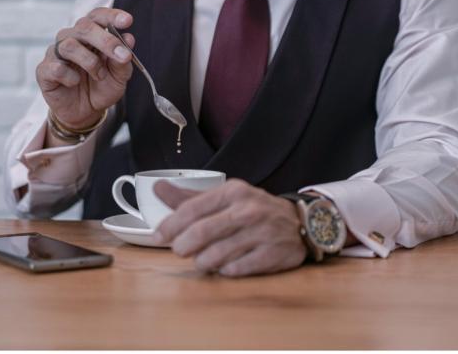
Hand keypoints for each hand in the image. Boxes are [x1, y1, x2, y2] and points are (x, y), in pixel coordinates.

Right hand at [36, 7, 134, 131]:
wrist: (86, 112)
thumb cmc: (101, 87)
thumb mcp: (119, 77)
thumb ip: (123, 60)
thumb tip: (129, 39)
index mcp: (92, 34)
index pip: (98, 16)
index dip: (112, 15)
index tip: (127, 21)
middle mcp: (72, 38)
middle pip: (84, 27)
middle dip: (106, 41)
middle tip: (123, 56)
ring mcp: (56, 53)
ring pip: (69, 45)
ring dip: (90, 62)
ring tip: (99, 75)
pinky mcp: (45, 70)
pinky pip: (56, 67)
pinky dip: (70, 77)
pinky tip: (75, 82)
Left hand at [153, 179, 307, 276]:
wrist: (301, 223)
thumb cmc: (254, 211)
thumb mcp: (226, 197)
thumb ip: (191, 197)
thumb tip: (157, 186)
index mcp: (233, 191)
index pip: (192, 208)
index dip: (170, 225)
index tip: (158, 236)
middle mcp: (248, 210)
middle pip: (201, 233)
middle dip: (183, 246)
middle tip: (180, 251)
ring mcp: (262, 232)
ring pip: (216, 255)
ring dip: (203, 261)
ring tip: (204, 260)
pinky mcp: (273, 254)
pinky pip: (236, 269)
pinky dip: (225, 271)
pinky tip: (226, 266)